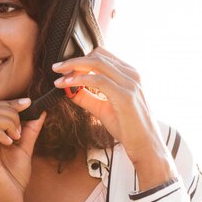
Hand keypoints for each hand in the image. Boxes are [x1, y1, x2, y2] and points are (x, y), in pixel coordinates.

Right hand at [0, 98, 45, 201]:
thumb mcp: (25, 148)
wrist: (11, 199)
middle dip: (10, 111)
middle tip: (21, 128)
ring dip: (8, 122)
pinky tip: (10, 143)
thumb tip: (40, 111)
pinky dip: (1, 134)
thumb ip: (30, 130)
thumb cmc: (14, 177)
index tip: (29, 103)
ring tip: (17, 137)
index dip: (11, 102)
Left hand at [52, 47, 174, 188]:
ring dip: (73, 68)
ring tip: (58, 76)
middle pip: (98, 55)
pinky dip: (79, 80)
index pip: (102, 56)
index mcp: (129, 74)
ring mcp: (129, 83)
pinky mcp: (124, 95)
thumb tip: (69, 90)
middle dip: (73, 60)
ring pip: (96, 63)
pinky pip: (97, 80)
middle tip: (56, 68)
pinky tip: (67, 85)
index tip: (64, 69)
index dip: (81, 59)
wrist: (145, 145)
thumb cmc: (128, 128)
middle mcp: (131, 74)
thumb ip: (88, 98)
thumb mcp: (103, 109)